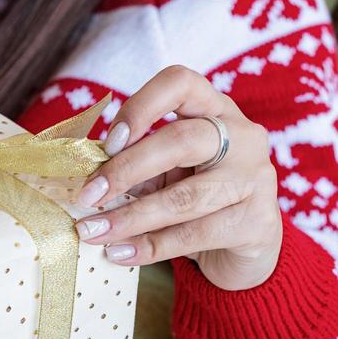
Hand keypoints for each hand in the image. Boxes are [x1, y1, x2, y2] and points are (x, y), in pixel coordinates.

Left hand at [73, 65, 282, 290]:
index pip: (180, 83)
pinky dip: (150, 247)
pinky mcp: (257, 223)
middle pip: (181, 140)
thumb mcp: (164, 174)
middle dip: (126, 169)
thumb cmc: (195, 200)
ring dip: (130, 217)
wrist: (244, 250)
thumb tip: (81, 176)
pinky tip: (120, 254)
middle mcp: (242, 137)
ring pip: (185, 197)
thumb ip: (133, 166)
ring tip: (91, 231)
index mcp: (214, 110)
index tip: (108, 143)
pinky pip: (194, 235)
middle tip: (87, 195)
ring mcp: (255, 179)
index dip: (140, 107)